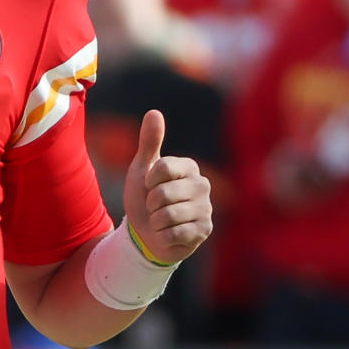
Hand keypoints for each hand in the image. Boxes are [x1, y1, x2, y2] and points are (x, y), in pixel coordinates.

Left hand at [122, 110, 212, 264]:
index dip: (148, 180)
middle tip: (155, 206)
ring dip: (155, 221)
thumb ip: (149, 142)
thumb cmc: (145, 197)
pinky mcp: (205, 230)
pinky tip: (168, 233)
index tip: (149, 185)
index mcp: (189, 166)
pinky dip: (162, 236)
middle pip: (164, 193)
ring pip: (168, 215)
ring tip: (161, 220)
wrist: (145, 232)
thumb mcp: (142, 168)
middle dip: (150, 203)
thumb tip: (154, 112)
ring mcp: (206, 209)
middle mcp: (202, 185)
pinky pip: (174, 233)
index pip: (163, 168)